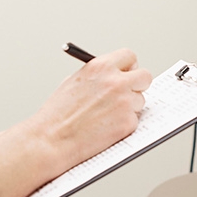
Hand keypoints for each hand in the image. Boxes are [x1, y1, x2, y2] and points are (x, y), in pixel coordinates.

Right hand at [28, 48, 150, 167]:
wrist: (51, 139)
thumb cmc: (57, 115)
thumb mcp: (73, 82)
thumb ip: (97, 76)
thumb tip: (115, 77)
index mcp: (101, 67)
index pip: (129, 57)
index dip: (129, 67)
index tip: (127, 73)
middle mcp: (115, 81)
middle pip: (144, 76)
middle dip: (138, 85)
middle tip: (130, 94)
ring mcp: (124, 102)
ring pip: (140, 101)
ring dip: (130, 108)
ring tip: (106, 117)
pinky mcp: (128, 122)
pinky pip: (135, 120)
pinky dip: (124, 125)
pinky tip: (106, 129)